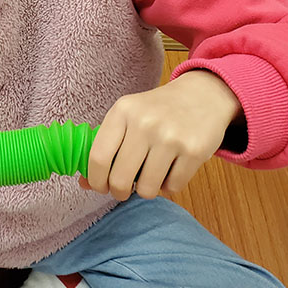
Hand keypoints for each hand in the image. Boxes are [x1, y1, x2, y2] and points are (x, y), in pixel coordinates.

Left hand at [79, 69, 241, 200]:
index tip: (100, 186)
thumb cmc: (158, 110)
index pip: (98, 157)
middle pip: (120, 179)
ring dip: (146, 189)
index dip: (96, 180)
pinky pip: (172, 187)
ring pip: (146, 188)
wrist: (203, 95)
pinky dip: (170, 184)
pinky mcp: (194, 151)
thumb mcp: (128, 116)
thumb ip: (106, 146)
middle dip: (119, 192)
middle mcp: (145, 122)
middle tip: (124, 188)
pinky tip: (172, 167)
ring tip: (151, 173)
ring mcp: (171, 137)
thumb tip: (84, 183)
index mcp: (123, 110)